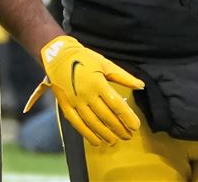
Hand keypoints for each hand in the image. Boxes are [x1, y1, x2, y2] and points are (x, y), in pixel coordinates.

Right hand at [25, 35, 143, 146]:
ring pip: (92, 122)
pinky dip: (86, 133)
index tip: (136, 126)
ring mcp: (75, 100)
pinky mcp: (65, 104)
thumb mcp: (105, 63)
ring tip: (114, 141)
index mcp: (98, 83)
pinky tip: (96, 141)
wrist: (57, 55)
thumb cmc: (84, 58)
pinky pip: (76, 122)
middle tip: (128, 136)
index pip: (116, 104)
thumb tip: (141, 86)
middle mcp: (86, 93)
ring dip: (105, 134)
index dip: (127, 117)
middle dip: (119, 128)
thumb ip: (124, 76)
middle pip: (106, 116)